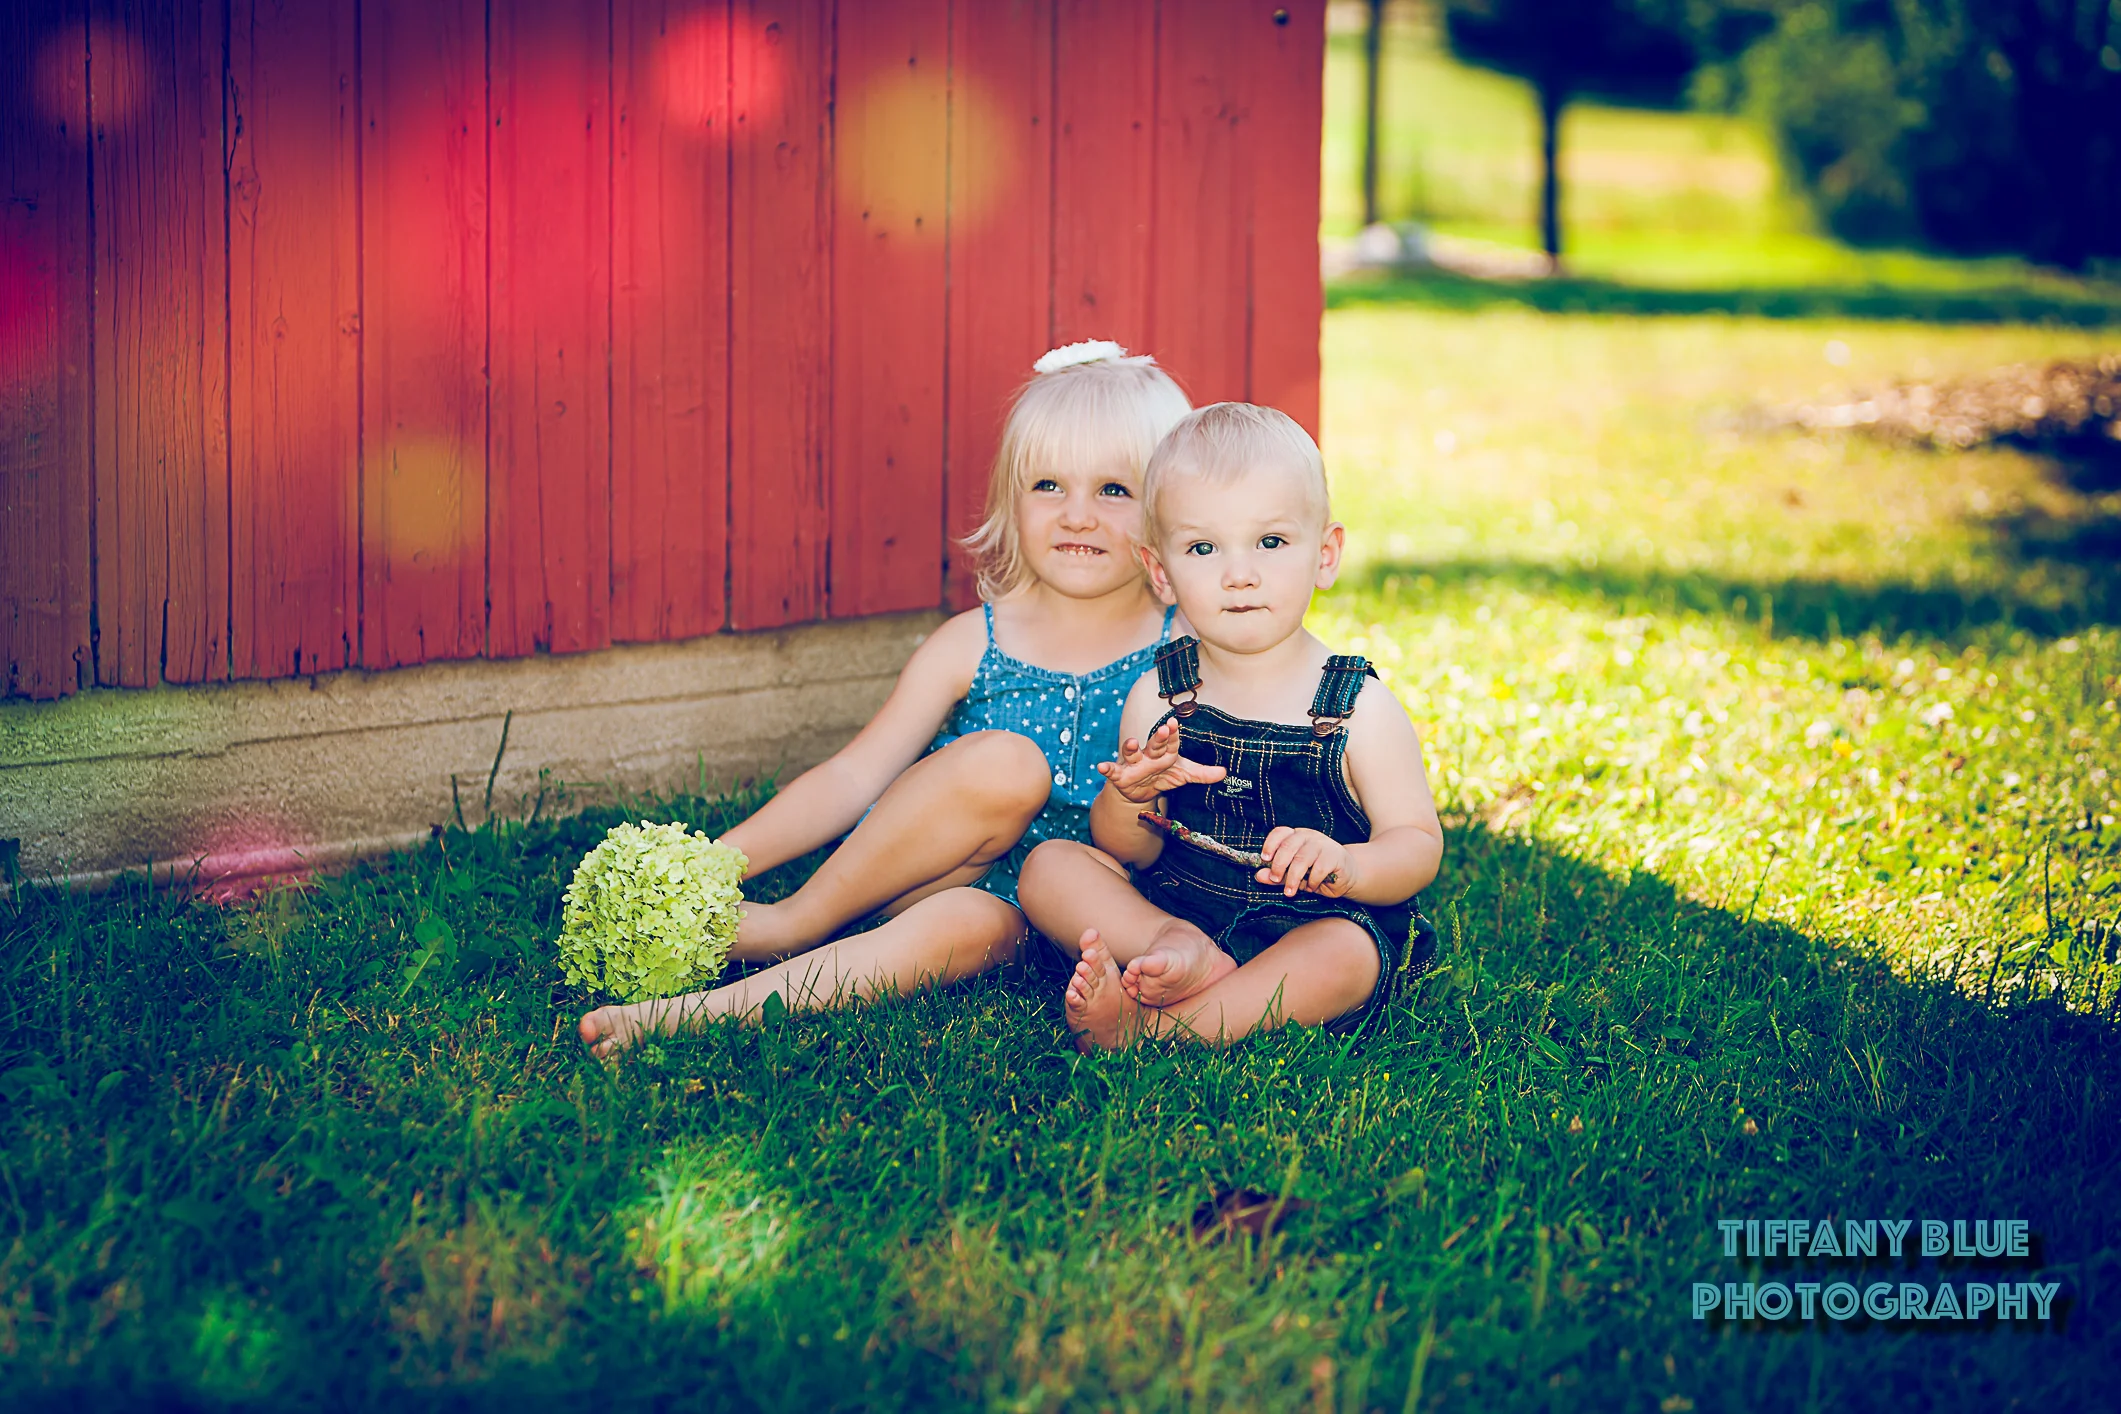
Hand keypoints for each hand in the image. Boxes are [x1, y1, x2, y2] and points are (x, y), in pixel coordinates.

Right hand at [1097, 717, 1226, 804]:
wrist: (1141, 791)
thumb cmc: (1162, 775)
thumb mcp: (1183, 775)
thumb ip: (1202, 774)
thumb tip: (1224, 773)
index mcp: (1164, 752)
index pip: (1171, 742)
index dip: (1172, 735)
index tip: (1174, 724)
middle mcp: (1149, 754)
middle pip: (1154, 745)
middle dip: (1158, 738)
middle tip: (1163, 729)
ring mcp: (1134, 764)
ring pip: (1132, 753)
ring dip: (1130, 747)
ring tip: (1131, 742)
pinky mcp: (1121, 775)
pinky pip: (1113, 771)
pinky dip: (1107, 769)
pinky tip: (1101, 767)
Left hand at [1255, 827, 1355, 897]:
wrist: (1347, 875)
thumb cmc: (1317, 873)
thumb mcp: (1294, 874)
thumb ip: (1277, 874)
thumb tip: (1259, 875)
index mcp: (1296, 836)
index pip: (1280, 833)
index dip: (1270, 844)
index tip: (1264, 859)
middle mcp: (1309, 836)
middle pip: (1288, 846)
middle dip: (1279, 865)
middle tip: (1274, 879)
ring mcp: (1323, 844)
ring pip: (1302, 859)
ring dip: (1293, 878)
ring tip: (1290, 892)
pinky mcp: (1335, 856)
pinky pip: (1318, 869)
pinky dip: (1312, 882)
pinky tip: (1311, 887)